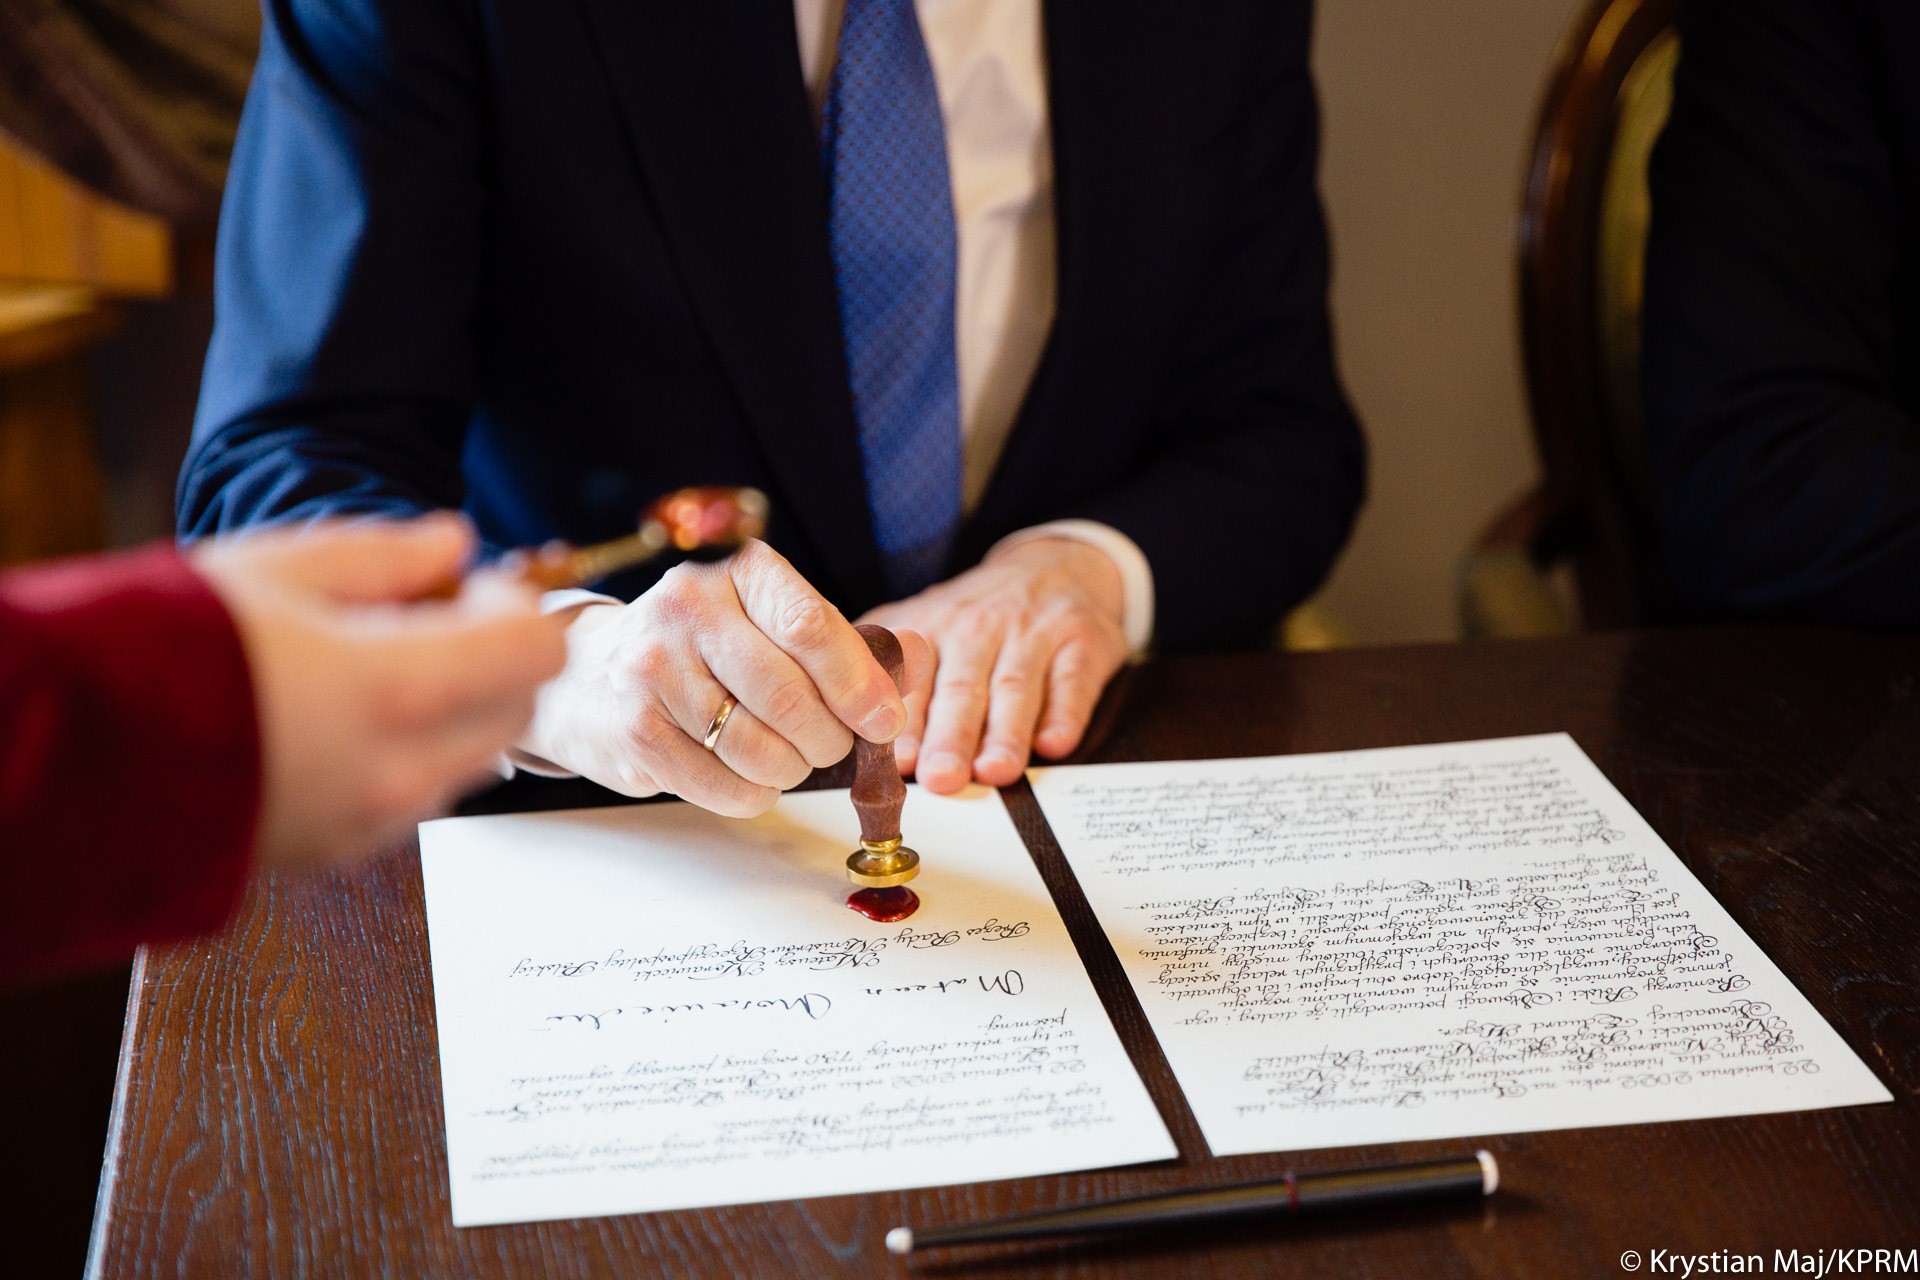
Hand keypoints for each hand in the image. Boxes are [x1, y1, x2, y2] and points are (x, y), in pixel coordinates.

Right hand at [193, 515, 566, 870]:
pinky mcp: (341, 852)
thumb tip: (453, 542)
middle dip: (501, 660)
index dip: (521, 607)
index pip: (535, 653)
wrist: (76, 752)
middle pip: (518, 712)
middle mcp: (402, 769)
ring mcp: (374, 821)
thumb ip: (385, 555)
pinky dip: (416, 752)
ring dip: (463, 708)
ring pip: (473, 760)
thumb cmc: (170, 645)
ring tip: (387, 662)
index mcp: (399, 689)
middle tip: (443, 617)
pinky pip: (417, 798)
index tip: (477, 584)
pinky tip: (351, 715)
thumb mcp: (279, 568)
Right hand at [517, 539, 932, 816]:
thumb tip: (910, 668)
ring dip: (794, 769)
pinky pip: (723, 785)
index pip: (811, 627)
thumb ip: (841, 643)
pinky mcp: (634, 727)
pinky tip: (752, 777)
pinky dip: (755, 794)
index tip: (884, 720)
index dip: (858, 684)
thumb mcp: (769, 622)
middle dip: (829, 738)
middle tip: (834, 746)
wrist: (592, 674)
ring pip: (758, 747)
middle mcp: (688, 608)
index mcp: (735, 570)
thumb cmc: (705, 649)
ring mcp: (653, 668)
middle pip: (789, 695)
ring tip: (791, 759)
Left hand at [860, 536, 1128, 791]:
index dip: (905, 725)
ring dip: (1005, 734)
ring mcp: (1033, 634)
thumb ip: (884, 667)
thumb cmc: (979, 616)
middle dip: (949, 737)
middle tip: (941, 777)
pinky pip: (1071, 681)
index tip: (898, 761)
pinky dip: (1063, 714)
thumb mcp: (923, 623)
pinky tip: (1053, 744)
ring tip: (995, 771)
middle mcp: (978, 629)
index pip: (913, 683)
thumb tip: (840, 725)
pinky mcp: (1081, 641)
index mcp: (931, 629)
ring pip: (1015, 688)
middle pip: (962, 689)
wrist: (1055, 564)